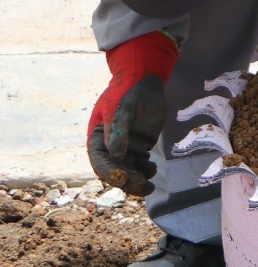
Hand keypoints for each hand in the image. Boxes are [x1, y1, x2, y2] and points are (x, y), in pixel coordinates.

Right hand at [88, 31, 178, 196]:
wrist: (145, 81)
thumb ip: (119, 130)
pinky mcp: (139, 147)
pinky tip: (152, 170)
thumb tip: (117, 156)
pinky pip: (140, 165)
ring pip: (128, 171)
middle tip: (142, 184)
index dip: (110, 172)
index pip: (100, 161)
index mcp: (97, 138)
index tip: (123, 177)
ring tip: (149, 185)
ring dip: (136, 180)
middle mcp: (109, 146)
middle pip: (114, 171)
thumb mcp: (122, 108)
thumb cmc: (129, 92)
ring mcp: (125, 147)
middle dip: (126, 181)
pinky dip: (145, 171)